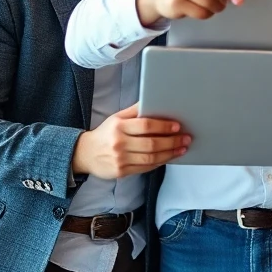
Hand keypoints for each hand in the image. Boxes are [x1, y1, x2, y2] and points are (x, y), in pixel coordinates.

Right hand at [72, 104, 190, 178]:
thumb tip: (153, 100)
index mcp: (119, 126)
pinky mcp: (122, 172)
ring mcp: (120, 159)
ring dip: (169, 154)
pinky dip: (159, 162)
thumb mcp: (117, 117)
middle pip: (151, 144)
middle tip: (185, 138)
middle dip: (171, 142)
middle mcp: (119, 143)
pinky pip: (145, 167)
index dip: (163, 126)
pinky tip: (169, 157)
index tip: (177, 126)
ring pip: (150, 158)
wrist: (85, 154)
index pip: (145, 126)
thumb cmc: (106, 134)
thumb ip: (135, 111)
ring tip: (182, 148)